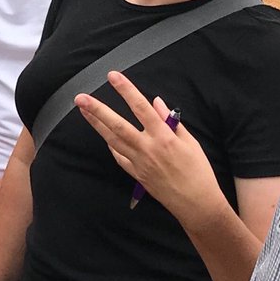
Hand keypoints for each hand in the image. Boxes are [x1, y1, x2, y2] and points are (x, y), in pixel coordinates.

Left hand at [75, 70, 224, 229]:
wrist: (196, 204)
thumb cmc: (198, 171)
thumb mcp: (190, 142)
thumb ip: (171, 120)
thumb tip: (156, 102)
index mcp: (164, 137)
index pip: (141, 107)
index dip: (126, 90)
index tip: (113, 77)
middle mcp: (148, 149)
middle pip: (118, 125)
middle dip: (98, 110)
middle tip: (81, 98)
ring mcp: (139, 163)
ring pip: (113, 140)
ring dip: (96, 124)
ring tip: (83, 111)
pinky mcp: (136, 175)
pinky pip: (119, 157)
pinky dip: (111, 145)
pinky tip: (104, 135)